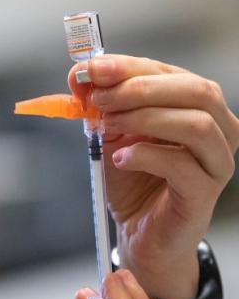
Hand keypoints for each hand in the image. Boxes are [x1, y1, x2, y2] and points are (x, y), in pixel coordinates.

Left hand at [68, 55, 238, 298]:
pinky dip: (145, 156)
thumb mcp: (110, 134)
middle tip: (99, 99)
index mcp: (197, 107)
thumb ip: (99, 104)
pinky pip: (182, 165)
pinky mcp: (203, 194)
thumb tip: (79, 74)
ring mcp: (216, 163)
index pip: (171, 72)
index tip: (91, 69)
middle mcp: (219, 130)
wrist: (139, 232)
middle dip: (140, 89)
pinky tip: (120, 159)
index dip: (130, 67)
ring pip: (196, 124)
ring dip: (144, 118)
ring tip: (107, 127)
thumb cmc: (132, 180)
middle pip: (195, 91)